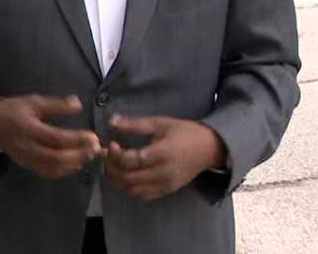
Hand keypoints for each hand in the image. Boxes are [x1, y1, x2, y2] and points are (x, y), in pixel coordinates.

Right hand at [0, 95, 101, 178]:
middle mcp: (26, 147)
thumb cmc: (14, 109)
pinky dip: (64, 170)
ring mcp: (26, 158)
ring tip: (89, 156)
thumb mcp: (33, 102)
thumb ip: (56, 105)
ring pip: (53, 168)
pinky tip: (76, 163)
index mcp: (28, 128)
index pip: (56, 138)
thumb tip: (79, 104)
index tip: (94, 137)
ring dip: (74, 164)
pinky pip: (47, 172)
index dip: (76, 140)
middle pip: (56, 158)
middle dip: (79, 155)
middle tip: (96, 149)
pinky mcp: (27, 165)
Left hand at [103, 115, 226, 200]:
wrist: (209, 148)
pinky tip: (126, 175)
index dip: (115, 154)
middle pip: (127, 178)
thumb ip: (134, 124)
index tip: (112, 144)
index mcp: (162, 153)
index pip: (131, 160)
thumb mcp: (160, 123)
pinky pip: (141, 196)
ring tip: (115, 165)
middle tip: (108, 155)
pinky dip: (128, 188)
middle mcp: (163, 172)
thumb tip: (111, 122)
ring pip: (131, 190)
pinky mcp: (166, 191)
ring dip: (118, 180)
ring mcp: (165, 184)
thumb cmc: (184, 132)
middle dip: (111, 167)